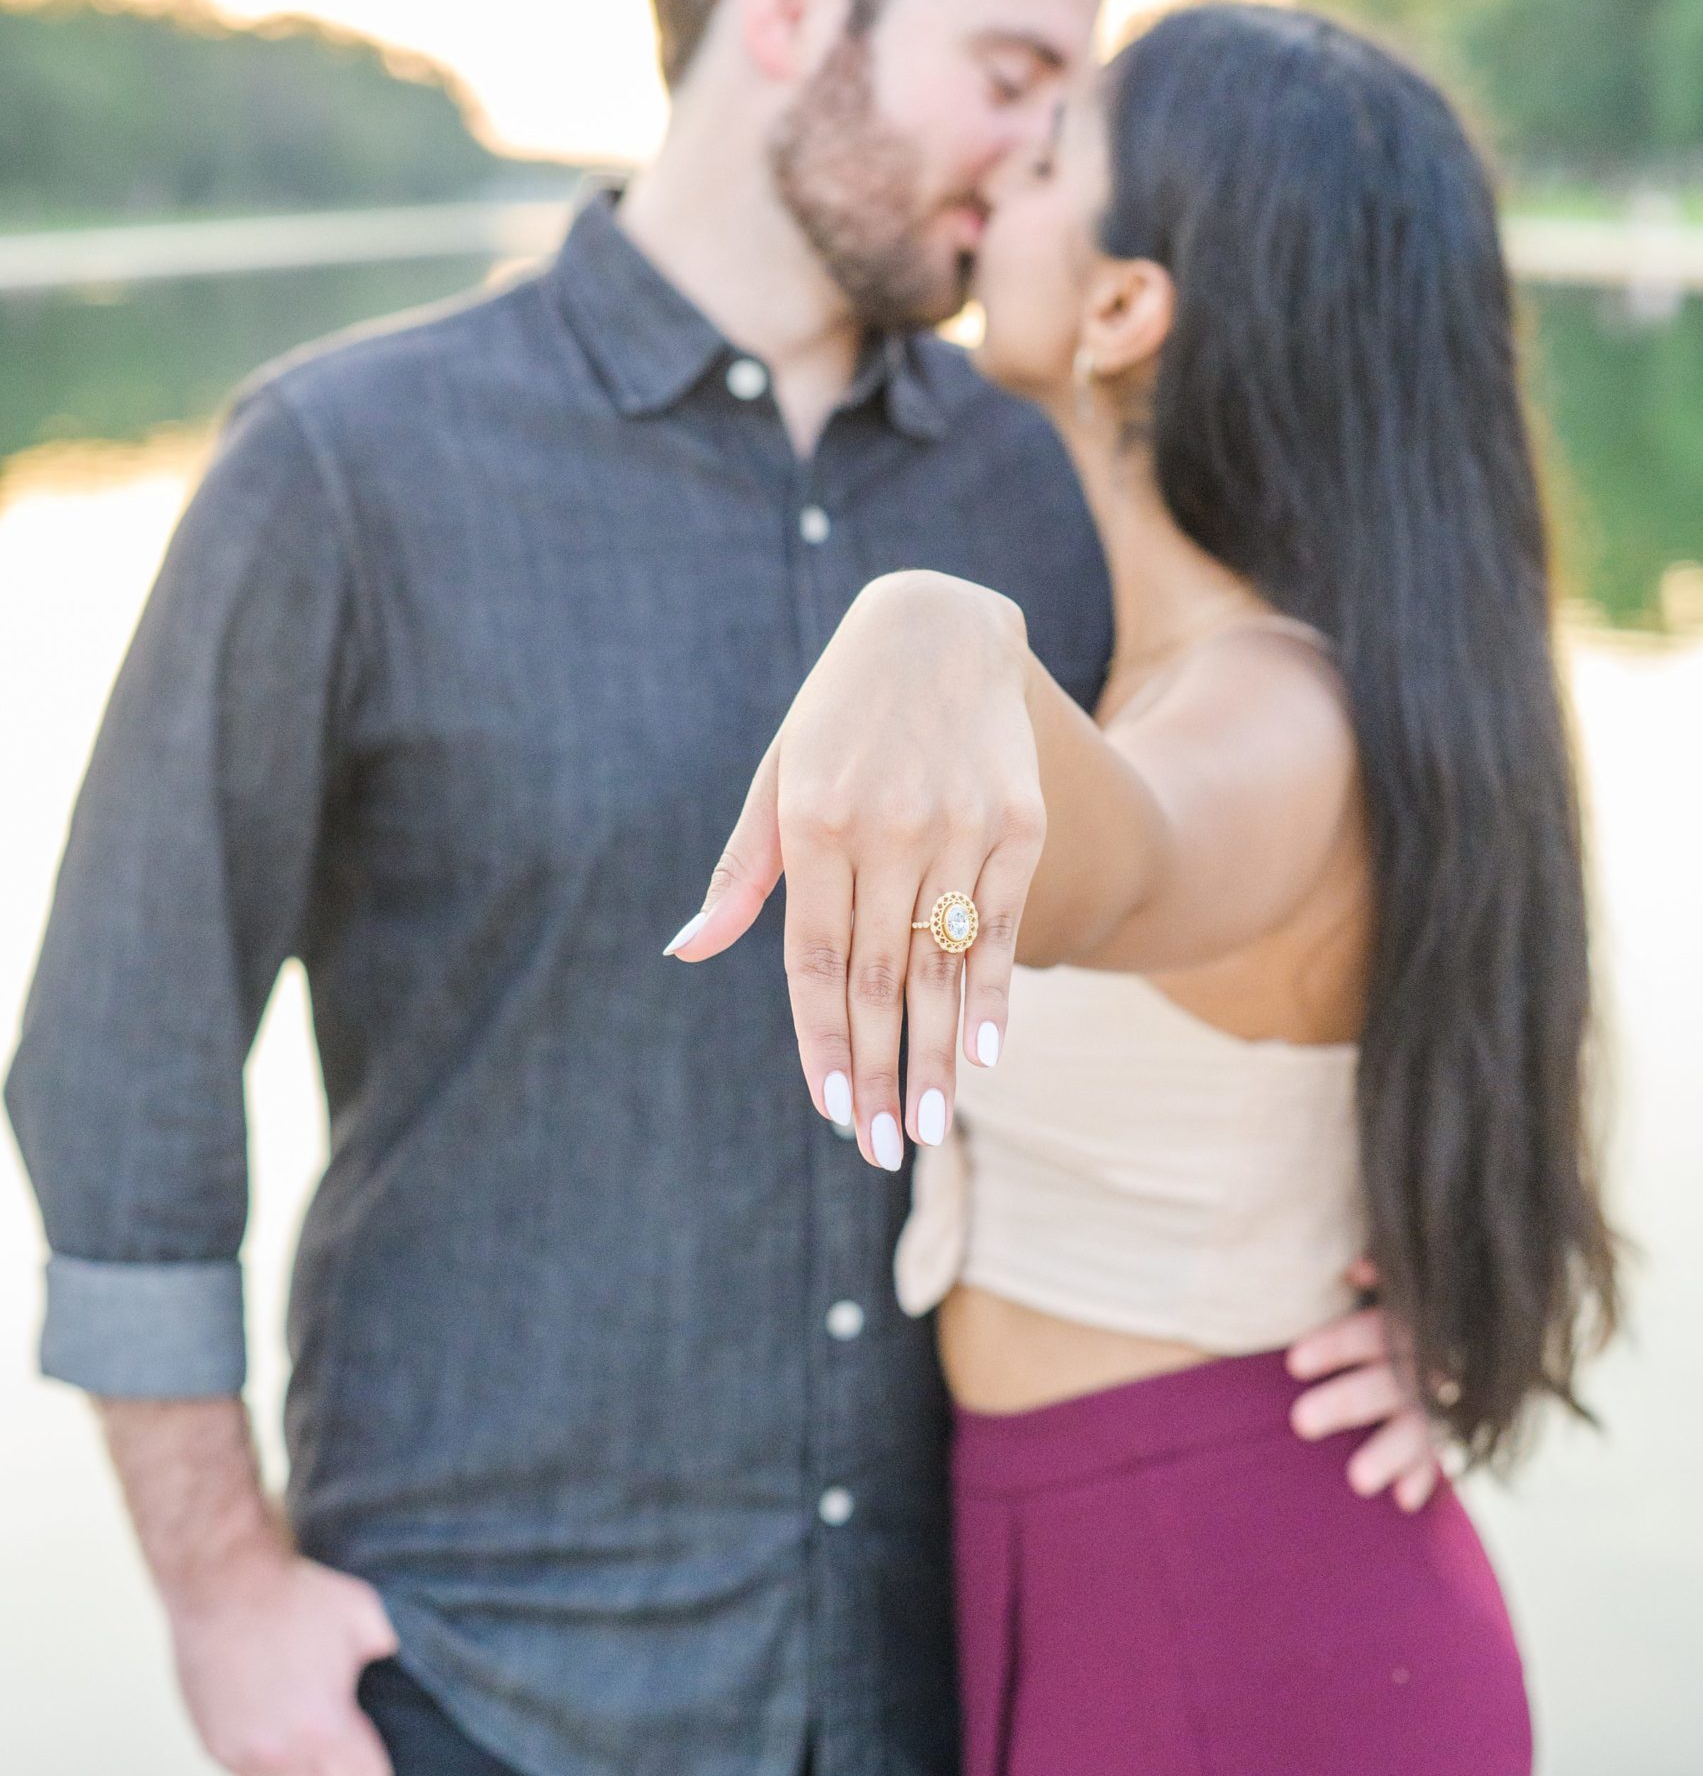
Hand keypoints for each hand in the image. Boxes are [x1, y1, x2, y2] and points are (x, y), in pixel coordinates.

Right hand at [166, 1538, 400, 1775]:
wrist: (222, 1583)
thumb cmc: (298, 1597)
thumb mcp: (365, 1614)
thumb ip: (394, 1650)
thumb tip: (426, 1664)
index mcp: (323, 1729)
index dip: (375, 1769)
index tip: (370, 1738)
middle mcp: (279, 1754)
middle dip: (339, 1771)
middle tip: (340, 1725)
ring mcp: (240, 1754)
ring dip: (300, 1772)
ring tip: (305, 1725)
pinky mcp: (212, 1745)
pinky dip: (264, 1761)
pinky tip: (273, 1720)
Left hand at [669, 572, 1042, 1170]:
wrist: (939, 627)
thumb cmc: (839, 714)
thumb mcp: (778, 777)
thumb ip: (743, 873)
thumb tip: (688, 951)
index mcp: (815, 823)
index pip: (817, 960)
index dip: (825, 1041)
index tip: (831, 1110)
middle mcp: (887, 830)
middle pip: (883, 977)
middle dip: (882, 1070)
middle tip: (883, 1147)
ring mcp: (959, 826)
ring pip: (944, 963)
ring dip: (937, 1052)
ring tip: (930, 1125)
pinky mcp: (1017, 821)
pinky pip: (1003, 924)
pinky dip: (995, 992)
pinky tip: (986, 1053)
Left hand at [1286, 1261, 1445, 1509]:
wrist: (1470, 1325)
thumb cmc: (1400, 1301)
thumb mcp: (1394, 1284)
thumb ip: (1376, 1274)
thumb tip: (1354, 1269)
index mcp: (1406, 1322)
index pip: (1369, 1332)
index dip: (1335, 1346)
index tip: (1293, 1364)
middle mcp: (1424, 1362)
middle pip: (1386, 1384)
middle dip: (1345, 1403)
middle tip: (1300, 1423)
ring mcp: (1438, 1400)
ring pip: (1415, 1427)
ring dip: (1387, 1452)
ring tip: (1356, 1482)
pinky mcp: (1447, 1428)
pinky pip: (1437, 1456)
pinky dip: (1423, 1476)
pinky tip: (1403, 1499)